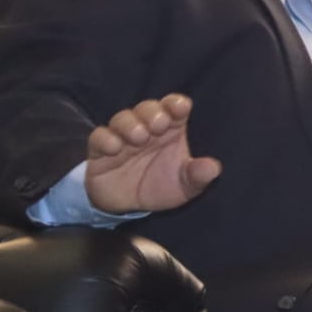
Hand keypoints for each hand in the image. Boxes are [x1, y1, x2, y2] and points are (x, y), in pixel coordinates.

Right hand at [84, 94, 222, 213]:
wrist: (126, 208)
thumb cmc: (160, 186)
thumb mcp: (185, 187)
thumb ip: (198, 176)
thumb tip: (213, 168)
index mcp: (170, 129)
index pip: (173, 106)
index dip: (176, 104)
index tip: (181, 109)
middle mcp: (146, 128)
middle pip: (148, 107)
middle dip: (154, 112)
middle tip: (159, 125)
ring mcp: (122, 137)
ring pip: (123, 118)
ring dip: (130, 124)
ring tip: (139, 137)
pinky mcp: (100, 151)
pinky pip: (98, 137)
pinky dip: (105, 139)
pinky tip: (115, 148)